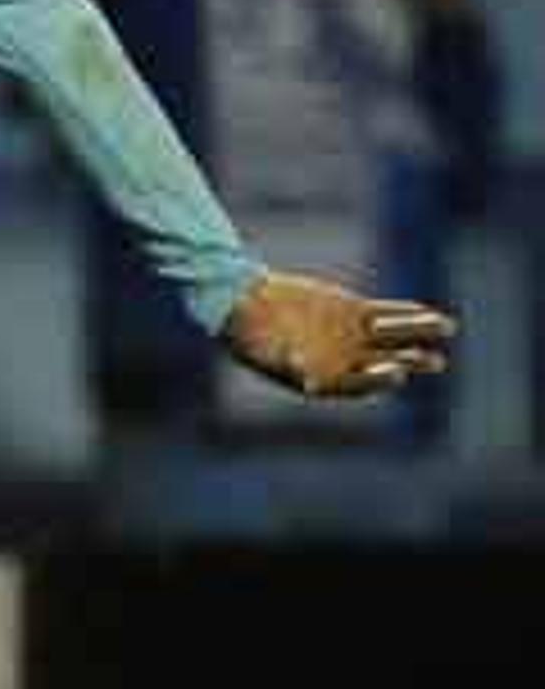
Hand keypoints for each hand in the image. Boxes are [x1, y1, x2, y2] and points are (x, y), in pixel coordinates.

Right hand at [220, 270, 455, 399]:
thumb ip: (290, 366)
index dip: (379, 381)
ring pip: (392, 337)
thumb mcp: (266, 354)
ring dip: (418, 333)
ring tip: (446, 328)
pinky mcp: (353, 312)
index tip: (398, 374)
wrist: (242, 303)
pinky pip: (386, 312)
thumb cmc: (249, 337)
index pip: (359, 384)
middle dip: (411, 362)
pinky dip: (405, 312)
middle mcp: (344, 362)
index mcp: (323, 380)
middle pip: (385, 364)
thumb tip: (309, 380)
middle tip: (435, 362)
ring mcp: (351, 336)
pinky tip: (426, 311)